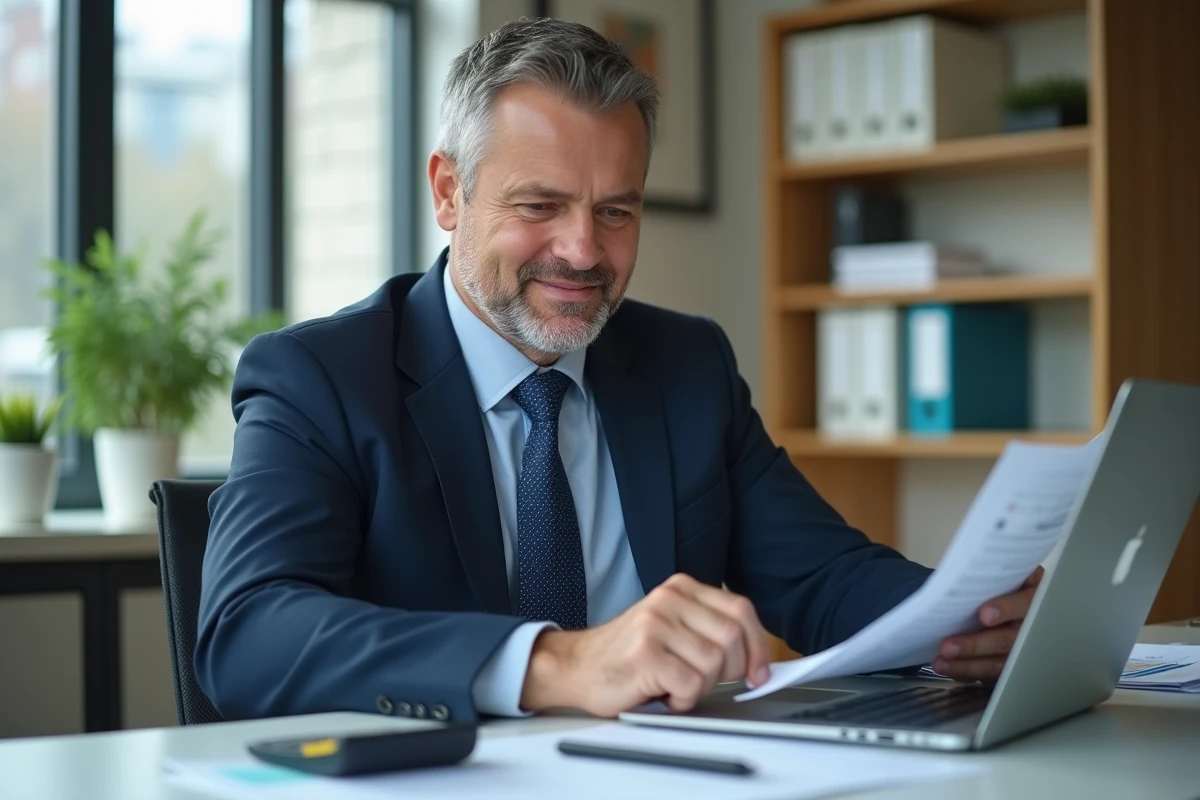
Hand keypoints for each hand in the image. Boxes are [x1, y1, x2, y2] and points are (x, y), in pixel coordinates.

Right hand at [519, 573, 770, 716]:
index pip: (740, 610)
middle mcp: (669, 600)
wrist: (575, 667)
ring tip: (673, 683)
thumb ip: (708, 630)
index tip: (758, 671)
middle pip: (733, 637)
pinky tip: (661, 692)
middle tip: (702, 680)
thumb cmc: (626, 655)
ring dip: (700, 687)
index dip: (757, 645)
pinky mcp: (646, 653)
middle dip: (728, 670)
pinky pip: (691, 684)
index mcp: (680, 588)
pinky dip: (682, 699)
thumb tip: (757, 658)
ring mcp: (656, 624)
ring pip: (714, 664)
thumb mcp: (671, 629)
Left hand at [933, 566, 1043, 681]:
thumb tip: (958, 584)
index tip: (984, 614)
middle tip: (948, 647)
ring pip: (999, 662)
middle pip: (1008, 639)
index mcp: (1034, 596)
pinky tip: (949, 669)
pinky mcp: (1011, 665)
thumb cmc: (1000, 584)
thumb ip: (987, 580)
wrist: (1006, 600)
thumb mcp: (1000, 576)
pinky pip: (990, 673)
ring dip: (967, 665)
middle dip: (976, 644)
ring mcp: (1023, 649)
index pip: (1025, 603)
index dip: (1006, 609)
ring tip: (941, 662)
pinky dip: (968, 672)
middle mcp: (1033, 625)